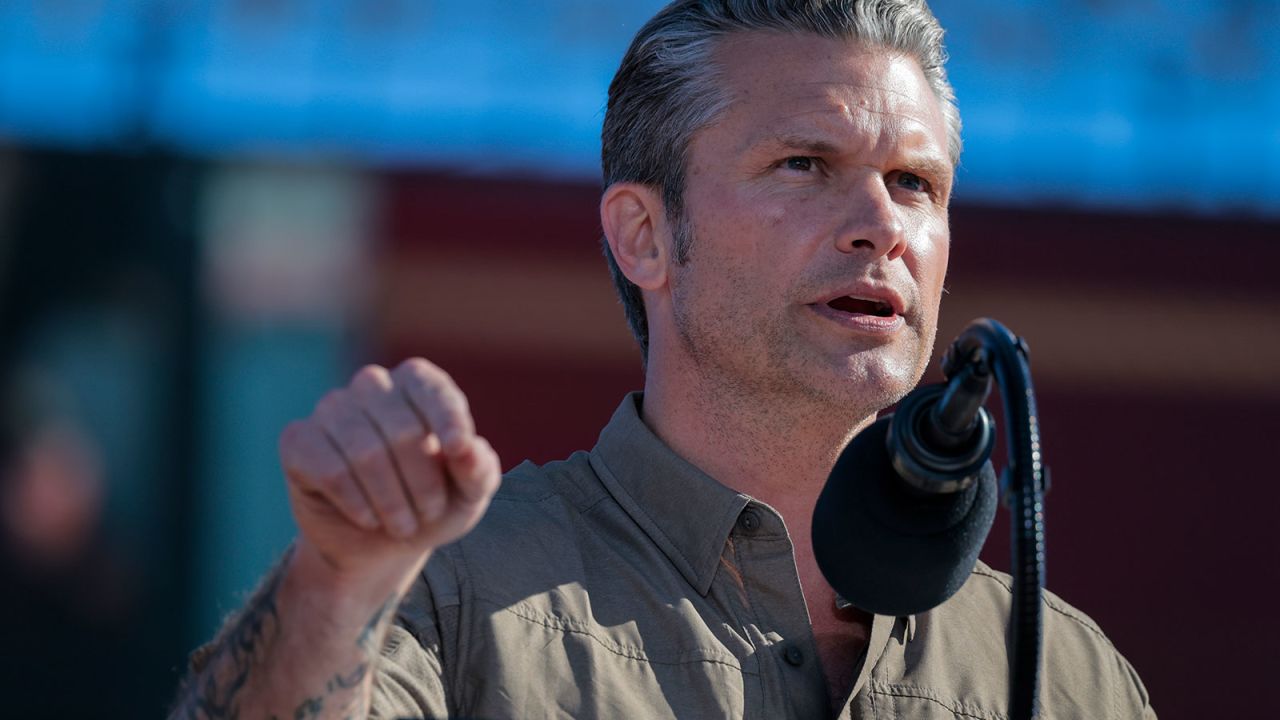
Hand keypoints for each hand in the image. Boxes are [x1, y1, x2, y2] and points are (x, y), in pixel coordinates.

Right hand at [278, 358, 500, 582]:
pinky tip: (367, 519)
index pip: (432, 389)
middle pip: (402, 430)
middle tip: (428, 515)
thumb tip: (468, 447)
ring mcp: (331, 408)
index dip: (447, 418)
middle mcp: (372, 385)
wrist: (379, 543)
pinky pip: (329, 470)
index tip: (457, 450)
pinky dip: (355, 503)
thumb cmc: (431, 505)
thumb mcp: (468, 494)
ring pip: (365, 453)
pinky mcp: (298, 440)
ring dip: (390, 501)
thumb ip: (477, 469)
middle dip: (422, 484)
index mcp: (417, 384)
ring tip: (402, 525)